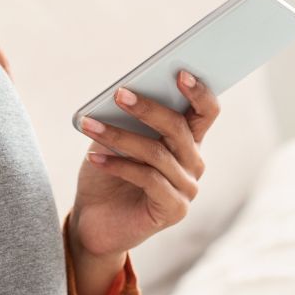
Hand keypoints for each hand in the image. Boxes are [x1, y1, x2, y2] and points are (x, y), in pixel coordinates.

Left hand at [70, 70, 220, 260]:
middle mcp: (193, 163)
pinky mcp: (173, 210)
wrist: (95, 222)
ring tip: (88, 125)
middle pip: (178, 128)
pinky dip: (118, 165)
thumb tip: (123, 94)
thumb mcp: (114, 142)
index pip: (205, 112)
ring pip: (156, 153)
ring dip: (118, 136)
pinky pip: (147, 179)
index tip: (178, 72)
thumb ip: (125, 121)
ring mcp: (187, 188)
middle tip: (119, 94)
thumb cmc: (106, 175)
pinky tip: (94, 158)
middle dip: (146, 108)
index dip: (198, 92)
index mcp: (186, 141)